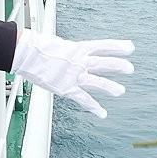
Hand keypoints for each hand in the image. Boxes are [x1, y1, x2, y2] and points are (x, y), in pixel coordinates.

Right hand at [10, 30, 133, 117]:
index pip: (103, 46)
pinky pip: (84, 99)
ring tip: (121, 91)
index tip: (130, 48)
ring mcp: (74, 75)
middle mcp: (80, 61)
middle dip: (119, 66)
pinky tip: (102, 113)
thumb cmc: (38, 47)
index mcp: (79, 48)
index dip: (118, 47)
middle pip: (105, 63)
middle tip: (130, 69)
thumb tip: (74, 52)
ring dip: (110, 87)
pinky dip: (93, 107)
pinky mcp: (67, 88)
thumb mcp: (59, 44)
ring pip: (98, 82)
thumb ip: (70, 51)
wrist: (26, 54)